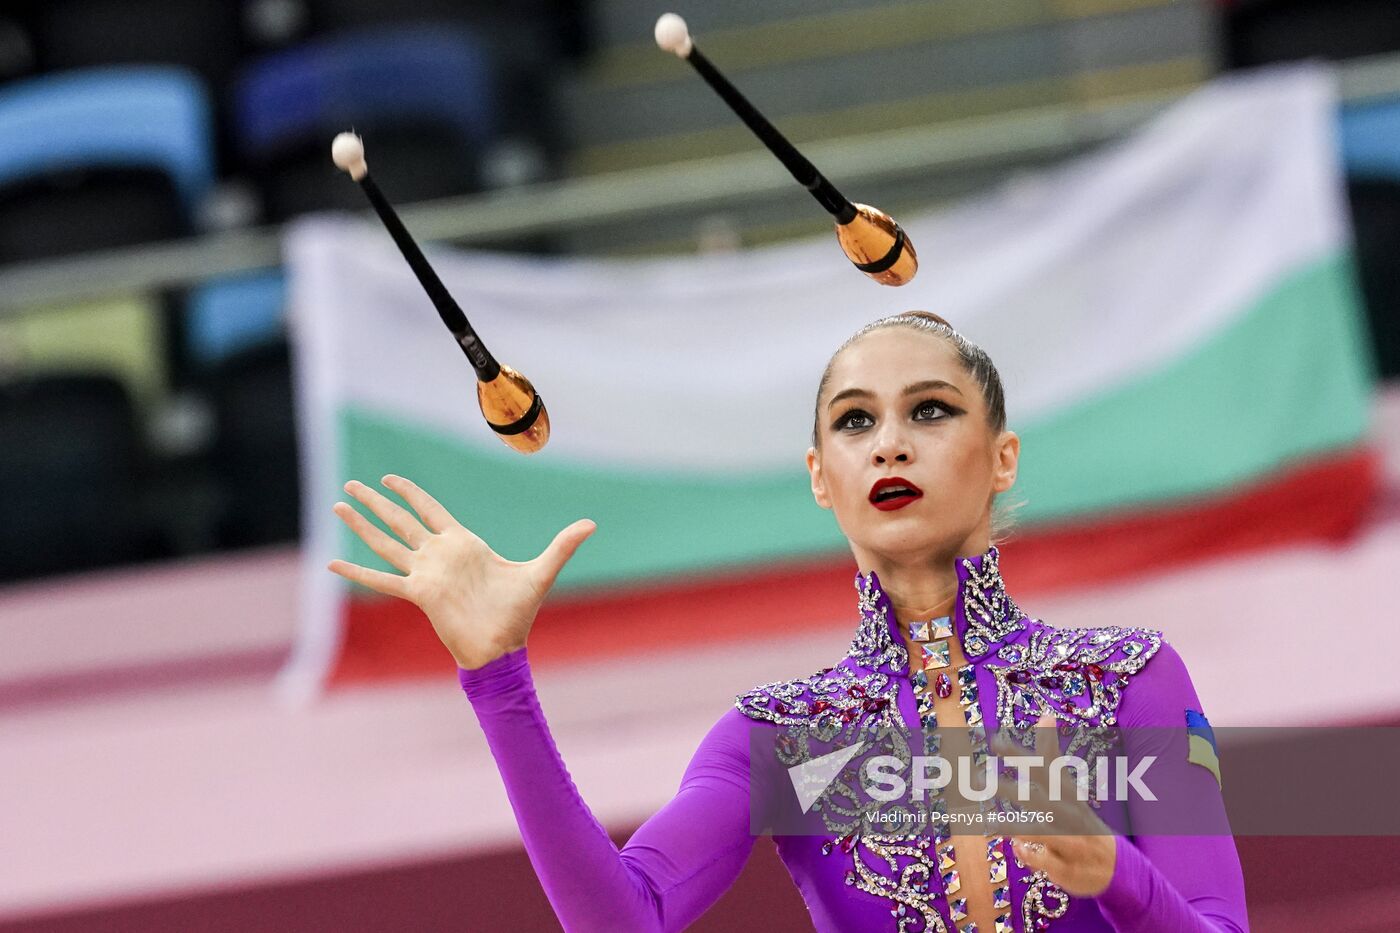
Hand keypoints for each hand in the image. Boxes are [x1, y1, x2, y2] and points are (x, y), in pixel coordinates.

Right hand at [327, 474, 596, 669]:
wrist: (503, 647)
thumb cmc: (519, 612)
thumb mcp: (543, 570)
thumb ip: (563, 545)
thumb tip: (592, 523)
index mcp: (463, 543)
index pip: (429, 510)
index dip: (410, 492)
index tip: (390, 478)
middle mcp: (439, 555)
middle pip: (401, 520)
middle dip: (376, 502)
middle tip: (351, 484)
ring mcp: (426, 573)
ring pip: (386, 542)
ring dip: (362, 525)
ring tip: (338, 506)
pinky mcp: (419, 594)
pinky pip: (382, 580)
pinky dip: (357, 574)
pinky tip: (332, 565)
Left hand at [992, 713, 1117, 896]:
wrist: (1116, 867)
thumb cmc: (1081, 819)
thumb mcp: (1068, 786)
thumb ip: (1052, 754)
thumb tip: (1046, 715)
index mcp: (1068, 793)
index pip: (1044, 768)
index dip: (1020, 755)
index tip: (996, 740)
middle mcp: (1069, 815)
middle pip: (1038, 798)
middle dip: (1009, 789)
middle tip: (979, 779)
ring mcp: (1069, 841)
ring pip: (1040, 832)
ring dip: (1012, 826)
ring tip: (987, 823)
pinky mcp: (1067, 867)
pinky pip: (1045, 860)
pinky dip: (1030, 855)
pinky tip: (1016, 847)